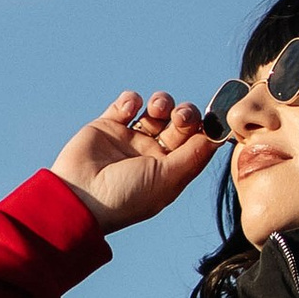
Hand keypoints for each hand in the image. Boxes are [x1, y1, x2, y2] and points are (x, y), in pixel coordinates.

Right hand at [53, 90, 217, 232]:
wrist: (80, 197)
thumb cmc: (126, 197)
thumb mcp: (168, 180)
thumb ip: (194, 156)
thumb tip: (219, 136)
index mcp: (170, 171)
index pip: (196, 142)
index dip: (206, 128)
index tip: (213, 118)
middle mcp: (152, 154)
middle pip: (180, 122)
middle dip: (185, 113)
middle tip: (179, 116)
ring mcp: (130, 139)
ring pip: (156, 109)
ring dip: (162, 101)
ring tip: (156, 108)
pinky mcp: (108, 126)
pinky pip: (127, 103)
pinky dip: (131, 99)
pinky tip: (128, 110)